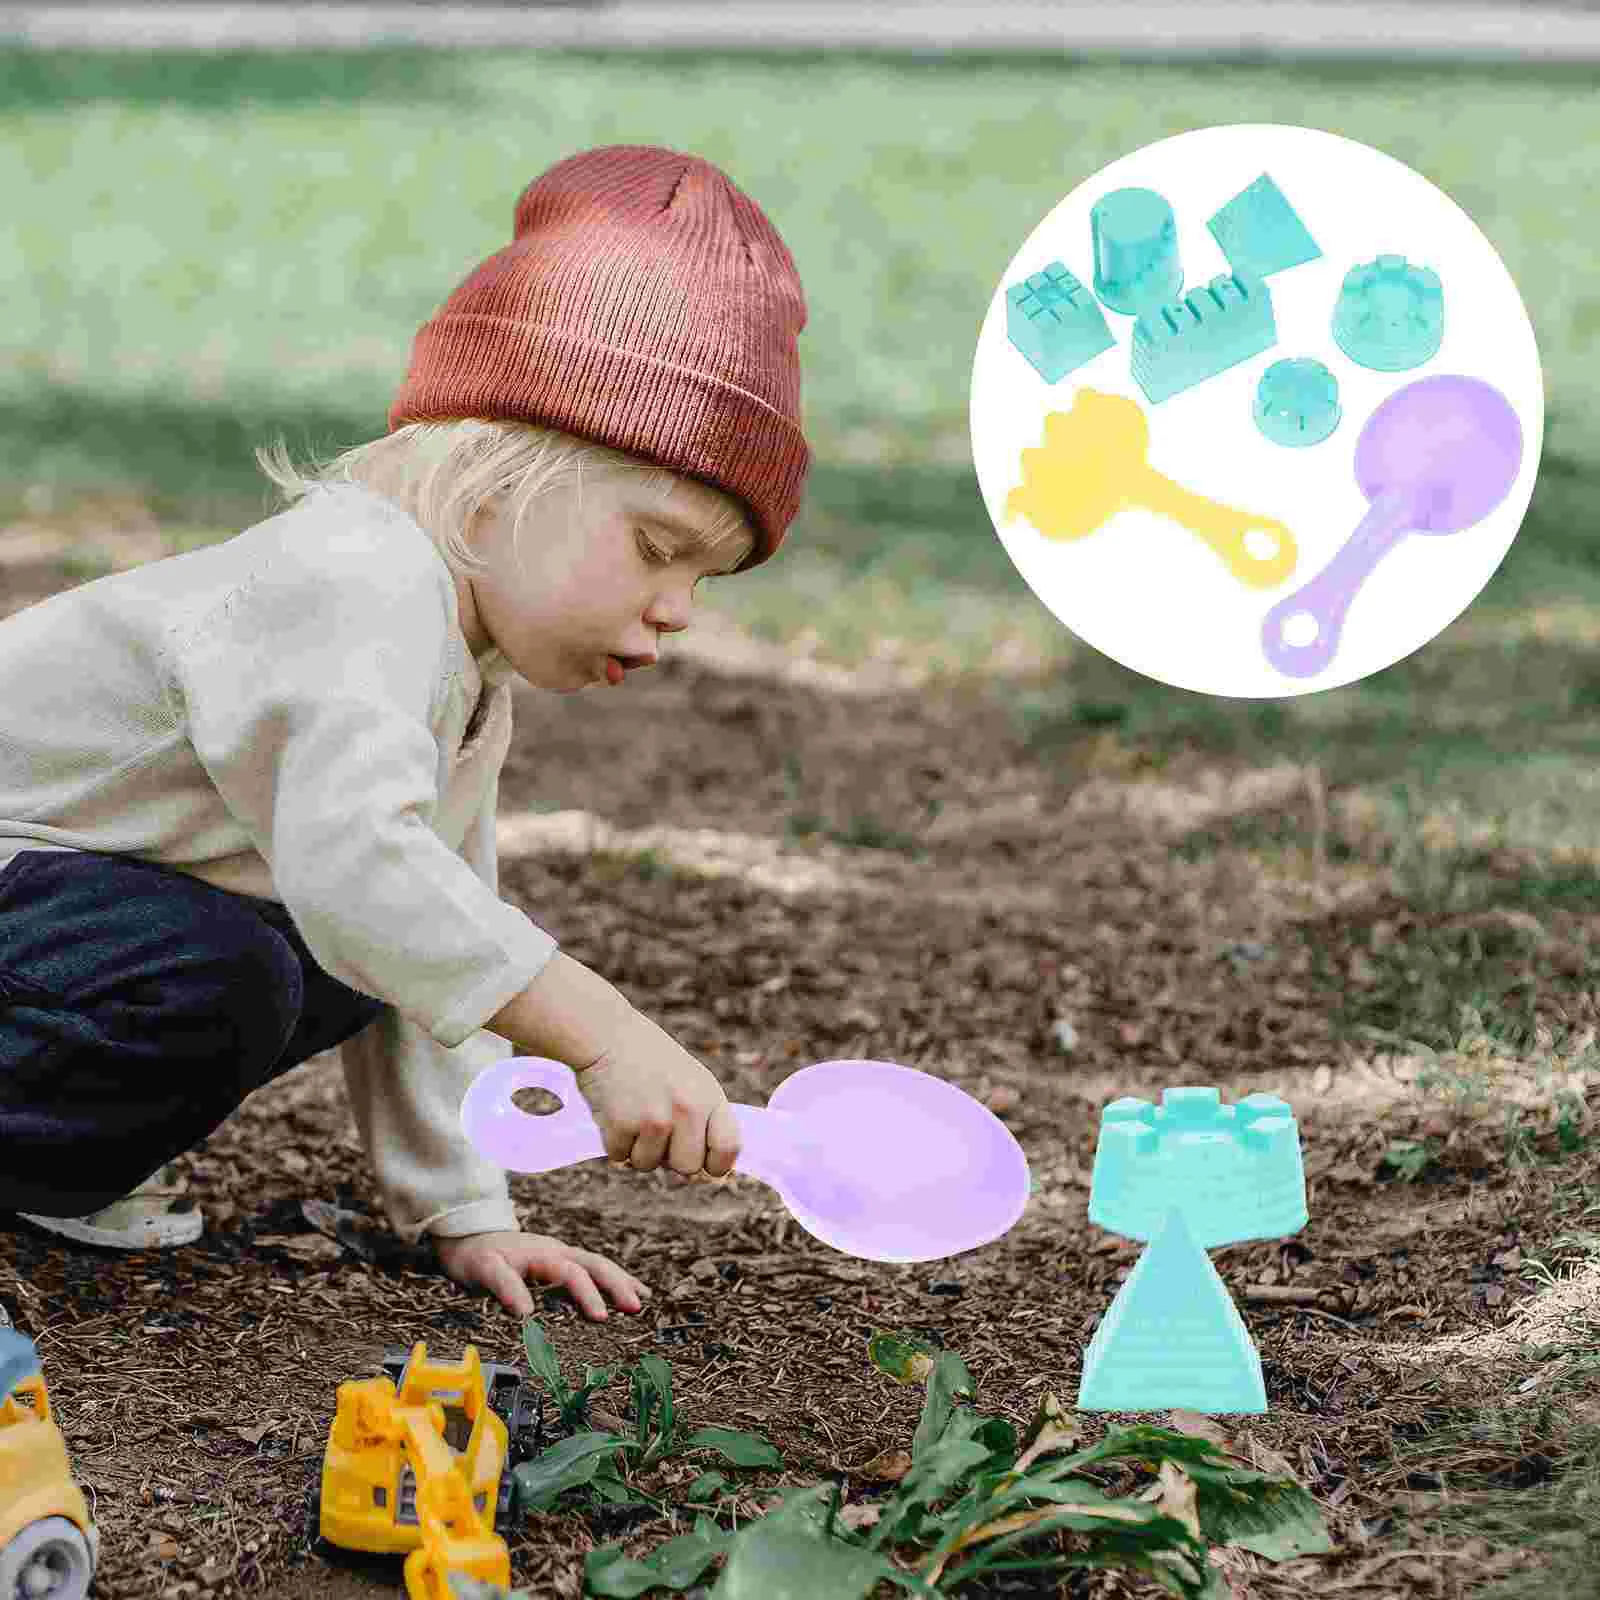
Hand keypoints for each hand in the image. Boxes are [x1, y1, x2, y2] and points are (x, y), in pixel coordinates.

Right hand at [433, 1228, 652, 1321]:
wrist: (462, 1238)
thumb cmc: (509, 1261)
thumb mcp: (544, 1270)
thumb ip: (574, 1284)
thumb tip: (617, 1300)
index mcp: (560, 1256)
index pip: (599, 1265)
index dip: (622, 1281)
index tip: (644, 1302)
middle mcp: (546, 1252)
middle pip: (589, 1263)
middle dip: (615, 1285)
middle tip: (634, 1309)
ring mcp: (520, 1255)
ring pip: (558, 1266)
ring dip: (582, 1291)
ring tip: (599, 1315)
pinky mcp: (488, 1262)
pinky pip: (504, 1277)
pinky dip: (516, 1293)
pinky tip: (526, 1313)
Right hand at [577, 1009, 740, 1177]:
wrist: (607, 1036)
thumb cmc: (651, 1061)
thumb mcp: (691, 1081)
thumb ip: (703, 1120)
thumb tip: (702, 1172)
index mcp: (709, 1096)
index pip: (728, 1148)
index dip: (717, 1164)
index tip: (704, 1163)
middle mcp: (687, 1109)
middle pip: (688, 1167)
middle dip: (671, 1159)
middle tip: (657, 1131)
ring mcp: (655, 1118)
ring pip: (648, 1165)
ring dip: (638, 1149)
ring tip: (634, 1114)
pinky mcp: (622, 1125)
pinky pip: (619, 1157)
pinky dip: (614, 1142)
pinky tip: (616, 1113)